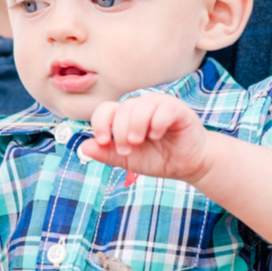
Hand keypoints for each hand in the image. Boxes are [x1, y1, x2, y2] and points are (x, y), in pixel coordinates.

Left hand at [80, 94, 211, 181]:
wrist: (188, 165)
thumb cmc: (158, 159)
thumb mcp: (128, 160)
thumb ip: (107, 153)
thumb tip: (82, 146)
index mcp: (125, 117)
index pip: (105, 110)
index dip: (100, 123)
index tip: (104, 141)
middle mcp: (140, 108)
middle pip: (122, 109)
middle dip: (119, 131)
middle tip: (127, 149)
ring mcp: (159, 106)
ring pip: (141, 105)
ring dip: (136, 125)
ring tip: (140, 142)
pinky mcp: (177, 109)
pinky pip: (164, 108)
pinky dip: (157, 122)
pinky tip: (158, 134)